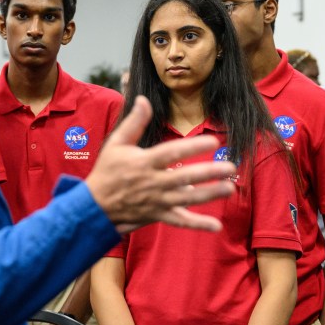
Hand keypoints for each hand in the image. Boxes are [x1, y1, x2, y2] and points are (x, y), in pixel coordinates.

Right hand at [86, 96, 235, 232]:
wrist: (94, 206)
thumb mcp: (116, 143)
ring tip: (230, 188)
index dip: (192, 147)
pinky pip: (180, 221)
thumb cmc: (107, 171)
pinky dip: (198, 224)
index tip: (213, 141)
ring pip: (187, 199)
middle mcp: (152, 183)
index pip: (171, 153)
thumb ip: (134, 122)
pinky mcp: (158, 215)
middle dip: (208, 173)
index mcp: (144, 162)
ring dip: (209, 195)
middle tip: (230, 167)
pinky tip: (216, 226)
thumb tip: (143, 99)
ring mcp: (157, 201)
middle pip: (184, 178)